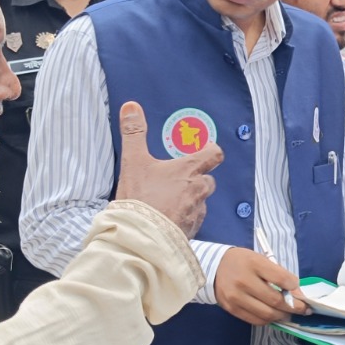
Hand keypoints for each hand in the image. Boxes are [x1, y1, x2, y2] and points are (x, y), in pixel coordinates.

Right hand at [114, 102, 222, 237]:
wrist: (140, 238)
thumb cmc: (141, 198)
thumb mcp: (133, 161)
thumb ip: (134, 132)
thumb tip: (131, 107)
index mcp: (189, 170)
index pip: (214, 155)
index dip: (211, 151)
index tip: (205, 150)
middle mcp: (198, 190)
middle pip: (208, 179)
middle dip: (197, 178)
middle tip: (178, 179)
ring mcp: (197, 212)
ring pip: (201, 201)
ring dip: (191, 199)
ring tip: (169, 200)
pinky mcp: (192, 231)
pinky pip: (194, 221)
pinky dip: (185, 218)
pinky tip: (169, 218)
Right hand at [215, 248, 309, 324]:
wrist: (214, 268)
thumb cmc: (242, 262)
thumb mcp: (260, 260)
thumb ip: (278, 274)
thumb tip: (297, 292)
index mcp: (254, 263)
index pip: (281, 279)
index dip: (295, 288)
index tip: (300, 292)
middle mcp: (244, 281)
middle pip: (275, 300)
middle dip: (294, 307)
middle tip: (303, 309)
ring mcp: (236, 297)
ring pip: (266, 314)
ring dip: (282, 316)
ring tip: (290, 313)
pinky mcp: (232, 309)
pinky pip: (255, 320)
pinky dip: (268, 320)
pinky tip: (274, 315)